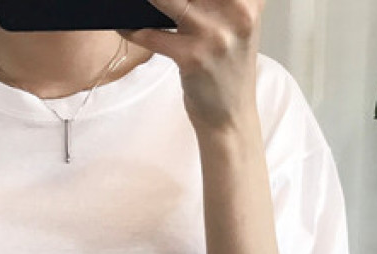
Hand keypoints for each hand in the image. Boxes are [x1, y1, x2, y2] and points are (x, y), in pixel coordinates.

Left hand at [119, 0, 263, 133]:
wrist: (230, 118)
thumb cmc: (228, 70)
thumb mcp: (237, 25)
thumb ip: (218, 0)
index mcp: (250, 0)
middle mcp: (238, 12)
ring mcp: (215, 35)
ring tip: (130, 0)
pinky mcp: (193, 57)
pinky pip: (152, 34)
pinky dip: (133, 28)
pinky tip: (125, 24)